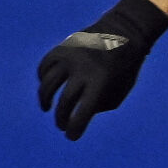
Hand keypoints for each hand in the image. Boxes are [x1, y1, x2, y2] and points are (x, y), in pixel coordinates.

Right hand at [37, 0, 167, 139]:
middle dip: (61, 118)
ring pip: (47, 84)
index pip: (83, 111)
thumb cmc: (125, 66)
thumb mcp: (122, 88)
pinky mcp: (61, 48)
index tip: (71, 137)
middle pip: (64, 101)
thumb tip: (78, 115)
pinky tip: (46, 88)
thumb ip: (102, 104)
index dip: (75, 127)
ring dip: (45, 100)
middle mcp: (82, 69)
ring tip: (47, 109)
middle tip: (61, 125)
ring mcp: (69, 57)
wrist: (124, 31)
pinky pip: (44, 67)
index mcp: (102, 81)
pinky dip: (42, 79)